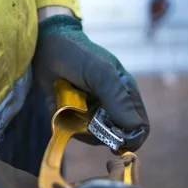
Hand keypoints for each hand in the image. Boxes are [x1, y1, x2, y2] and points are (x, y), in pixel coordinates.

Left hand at [33, 14, 149, 150]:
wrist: (48, 46)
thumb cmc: (79, 55)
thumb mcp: (101, 74)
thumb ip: (117, 99)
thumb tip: (133, 128)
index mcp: (126, 95)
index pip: (140, 126)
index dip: (132, 138)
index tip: (115, 141)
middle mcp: (112, 106)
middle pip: (117, 137)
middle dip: (103, 136)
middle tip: (87, 123)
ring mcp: (93, 111)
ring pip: (95, 137)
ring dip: (83, 132)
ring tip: (71, 112)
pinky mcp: (74, 114)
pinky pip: (76, 132)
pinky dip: (70, 127)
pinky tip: (62, 112)